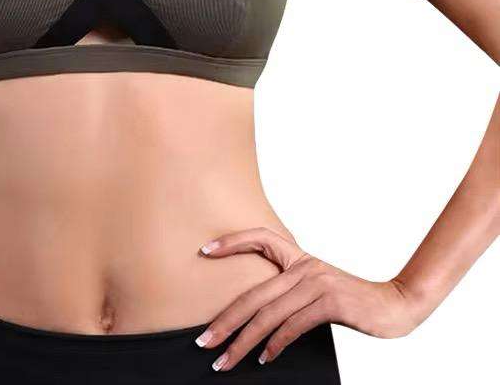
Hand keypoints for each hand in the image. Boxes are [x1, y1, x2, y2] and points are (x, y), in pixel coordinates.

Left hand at [195, 227, 422, 371]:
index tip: (205, 251)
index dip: (231, 241)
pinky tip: (263, 358)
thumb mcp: (318, 287)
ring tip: (224, 360)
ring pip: (268, 314)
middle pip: (253, 293)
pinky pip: (292, 326)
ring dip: (243, 341)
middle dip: (225, 320)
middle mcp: (303, 267)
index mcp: (298, 258)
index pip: (260, 238)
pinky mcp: (328, 302)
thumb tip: (258, 316)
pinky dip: (275, 344)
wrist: (395, 305)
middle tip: (203, 341)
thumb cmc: (351, 300)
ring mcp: (315, 283)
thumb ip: (292, 292)